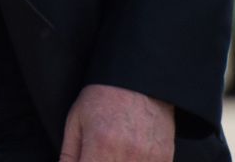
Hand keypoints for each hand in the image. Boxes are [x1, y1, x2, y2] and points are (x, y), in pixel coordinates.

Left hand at [58, 84, 172, 161]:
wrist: (140, 80)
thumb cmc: (104, 98)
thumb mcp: (76, 121)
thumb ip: (69, 155)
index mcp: (102, 145)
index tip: (86, 161)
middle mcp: (128, 154)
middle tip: (98, 156)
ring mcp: (149, 158)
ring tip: (112, 152)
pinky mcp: (164, 158)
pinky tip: (128, 155)